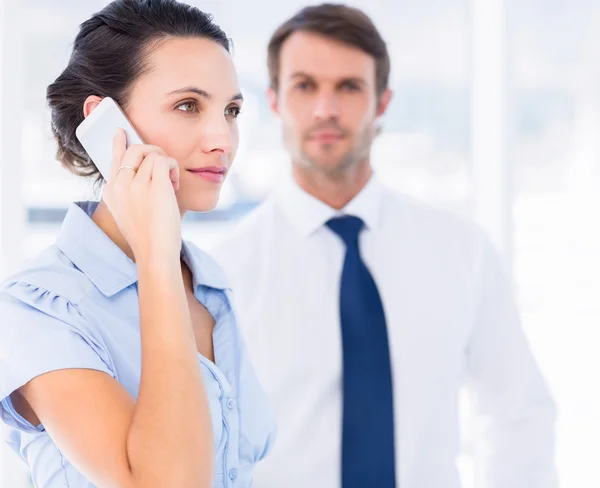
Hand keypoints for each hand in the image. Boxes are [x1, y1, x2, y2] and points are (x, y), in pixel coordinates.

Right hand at [102, 129, 181, 261]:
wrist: (154, 254)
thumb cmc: (148, 238)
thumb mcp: (130, 214)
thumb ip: (130, 194)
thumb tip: (144, 174)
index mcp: (111, 193)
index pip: (114, 160)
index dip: (118, 143)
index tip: (120, 131)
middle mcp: (120, 185)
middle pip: (134, 150)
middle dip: (152, 152)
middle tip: (164, 166)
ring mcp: (136, 185)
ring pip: (151, 153)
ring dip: (166, 164)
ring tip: (171, 184)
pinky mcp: (155, 186)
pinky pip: (164, 161)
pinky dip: (172, 168)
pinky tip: (174, 183)